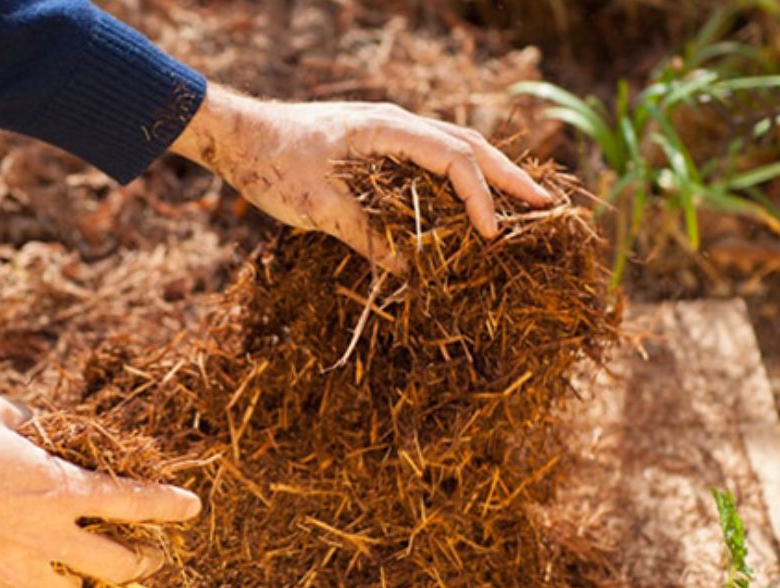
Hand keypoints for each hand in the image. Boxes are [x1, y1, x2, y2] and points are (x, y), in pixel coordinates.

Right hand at [0, 393, 200, 587]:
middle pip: (116, 565)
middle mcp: (48, 536)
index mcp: (60, 490)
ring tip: (64, 569)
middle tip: (145, 557)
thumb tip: (34, 423)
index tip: (192, 508)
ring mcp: (17, 569)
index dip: (167, 505)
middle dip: (140, 563)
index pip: (132, 501)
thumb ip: (26, 418)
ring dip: (72, 583)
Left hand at [171, 84, 553, 270]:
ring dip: (485, 174)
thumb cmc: (271, 162)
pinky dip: (454, 178)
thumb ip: (367, 236)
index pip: (452, 158)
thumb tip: (412, 274)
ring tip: (519, 200)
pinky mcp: (373, 146)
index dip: (477, 198)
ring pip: (451, 147)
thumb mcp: (318, 205)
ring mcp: (385, 131)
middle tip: (544, 204)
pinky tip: (465, 201)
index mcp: (387, 127)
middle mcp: (394, 123)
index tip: (491, 236)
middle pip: (466, 144)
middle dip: (506, 176)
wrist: (235, 136)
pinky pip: (427, 158)